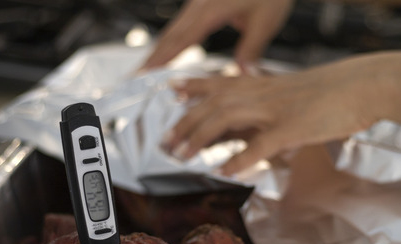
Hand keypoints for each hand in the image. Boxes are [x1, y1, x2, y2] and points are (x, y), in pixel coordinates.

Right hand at [140, 0, 293, 71]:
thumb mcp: (266, 21)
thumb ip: (251, 51)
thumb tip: (243, 76)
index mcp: (211, 11)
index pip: (180, 41)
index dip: (161, 60)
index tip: (144, 75)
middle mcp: (199, 4)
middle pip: (169, 36)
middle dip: (152, 59)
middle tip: (134, 79)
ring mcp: (199, 1)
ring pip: (173, 29)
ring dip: (159, 50)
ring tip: (147, 69)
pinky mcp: (203, 1)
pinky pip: (182, 23)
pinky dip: (172, 39)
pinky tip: (170, 49)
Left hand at [162, 55, 389, 174]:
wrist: (368, 84)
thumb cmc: (338, 93)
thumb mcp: (299, 94)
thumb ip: (275, 106)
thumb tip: (260, 123)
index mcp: (267, 84)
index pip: (221, 82)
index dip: (194, 86)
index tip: (172, 91)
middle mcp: (265, 93)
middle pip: (214, 103)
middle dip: (186, 123)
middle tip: (166, 142)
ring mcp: (278, 109)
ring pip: (226, 118)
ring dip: (200, 138)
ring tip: (182, 156)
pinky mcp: (294, 127)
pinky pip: (260, 144)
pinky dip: (240, 158)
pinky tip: (225, 171)